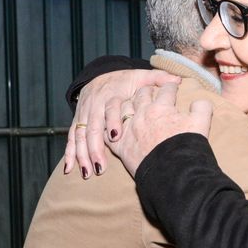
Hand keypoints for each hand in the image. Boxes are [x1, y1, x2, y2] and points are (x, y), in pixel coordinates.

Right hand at [64, 69, 180, 177]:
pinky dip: (69, 154)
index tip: (116, 136)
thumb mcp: (141, 76)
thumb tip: (177, 80)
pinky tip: (69, 169)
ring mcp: (83, 115)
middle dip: (94, 148)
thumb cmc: (125, 80)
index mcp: (109, 95)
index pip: (108, 109)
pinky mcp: (77, 122)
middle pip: (91, 128)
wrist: (102, 75)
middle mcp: (93, 105)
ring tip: (88, 172)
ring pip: (79, 136)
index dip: (111, 121)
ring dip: (82, 155)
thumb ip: (158, 79)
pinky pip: (70, 139)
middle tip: (101, 167)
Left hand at [105, 83, 212, 175]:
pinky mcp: (121, 146)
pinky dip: (112, 127)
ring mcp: (130, 129)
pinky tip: (114, 128)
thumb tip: (199, 101)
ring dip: (128, 104)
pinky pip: (110, 132)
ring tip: (132, 105)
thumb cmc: (186, 147)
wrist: (171, 173)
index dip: (171, 87)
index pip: (166, 89)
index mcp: (162, 107)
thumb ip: (201, 107)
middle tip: (151, 91)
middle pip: (142, 94)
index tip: (173, 87)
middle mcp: (143, 114)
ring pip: (123, 108)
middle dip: (147, 90)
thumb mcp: (201, 123)